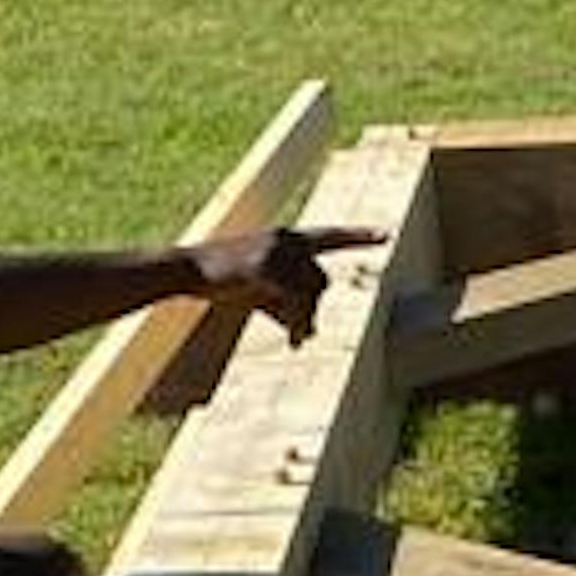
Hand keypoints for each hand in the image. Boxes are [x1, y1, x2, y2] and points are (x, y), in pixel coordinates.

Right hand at [184, 222, 376, 342]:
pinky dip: (297, 322)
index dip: (358, 236)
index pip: (330, 237)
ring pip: (311, 294)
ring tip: (297, 341)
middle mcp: (286, 241)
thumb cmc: (226, 281)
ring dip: (306, 321)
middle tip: (302, 338)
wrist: (189, 271)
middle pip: (322, 282)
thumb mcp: (263, 292)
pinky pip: (295, 301)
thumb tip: (310, 335)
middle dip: (314, 311)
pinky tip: (293, 338)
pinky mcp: (264, 267)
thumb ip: (290, 307)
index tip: (387, 235)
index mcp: (288, 240)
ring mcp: (276, 251)